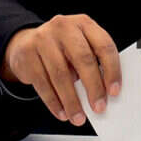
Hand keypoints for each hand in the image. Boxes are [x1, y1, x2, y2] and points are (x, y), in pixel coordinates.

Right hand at [0, 14, 120, 125]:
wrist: (26, 42)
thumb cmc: (61, 47)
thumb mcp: (79, 45)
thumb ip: (93, 62)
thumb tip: (104, 92)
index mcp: (84, 23)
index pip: (104, 45)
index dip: (112, 70)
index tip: (114, 91)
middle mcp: (64, 27)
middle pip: (83, 59)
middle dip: (93, 87)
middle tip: (99, 107)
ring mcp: (43, 39)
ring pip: (61, 75)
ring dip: (72, 101)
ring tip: (78, 117)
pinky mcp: (27, 54)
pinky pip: (42, 83)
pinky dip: (54, 102)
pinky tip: (61, 112)